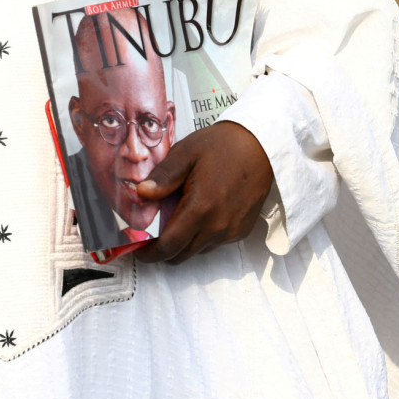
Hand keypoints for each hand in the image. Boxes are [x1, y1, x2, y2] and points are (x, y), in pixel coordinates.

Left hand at [135, 121, 273, 263]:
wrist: (262, 144)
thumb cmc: (223, 145)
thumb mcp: (186, 153)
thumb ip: (162, 177)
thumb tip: (141, 194)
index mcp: (200, 209)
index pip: (168, 246)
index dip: (149, 252)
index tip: (137, 248)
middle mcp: (217, 226)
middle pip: (181, 254)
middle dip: (163, 250)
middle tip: (152, 234)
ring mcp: (232, 231)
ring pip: (198, 250)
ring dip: (183, 243)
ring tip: (176, 220)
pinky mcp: (242, 230)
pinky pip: (215, 243)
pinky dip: (202, 237)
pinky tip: (199, 215)